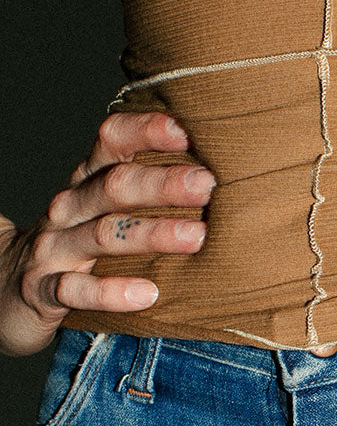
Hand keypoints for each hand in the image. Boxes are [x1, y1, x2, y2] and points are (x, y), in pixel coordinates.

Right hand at [0, 109, 214, 355]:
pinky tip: (149, 294)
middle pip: (114, 187)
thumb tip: (227, 169)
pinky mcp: (42, 289)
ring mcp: (54, 248)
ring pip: (102, 235)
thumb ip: (151, 188)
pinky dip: (112, 292)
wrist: (9, 286)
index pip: (110, 140)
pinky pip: (76, 291)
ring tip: (195, 238)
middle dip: (162, 184)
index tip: (187, 131)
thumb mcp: (108, 208)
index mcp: (88, 180)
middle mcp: (69, 207)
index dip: (145, 131)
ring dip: (151, 234)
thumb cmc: (81, 241)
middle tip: (208, 185)